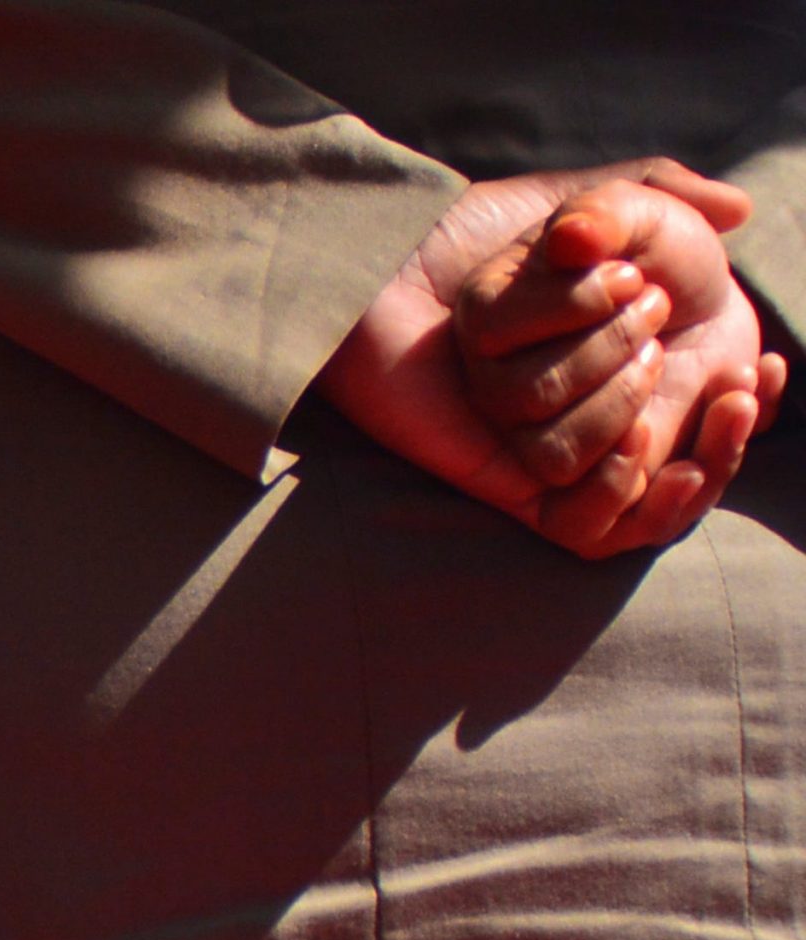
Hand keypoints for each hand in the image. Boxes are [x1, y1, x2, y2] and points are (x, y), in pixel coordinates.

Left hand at [452, 178, 781, 544]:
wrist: (392, 267)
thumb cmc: (481, 231)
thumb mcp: (585, 203)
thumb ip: (655, 197)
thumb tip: (733, 210)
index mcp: (620, 373)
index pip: (708, 427)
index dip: (749, 412)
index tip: (764, 369)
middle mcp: (589, 419)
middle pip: (687, 466)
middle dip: (705, 411)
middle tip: (689, 334)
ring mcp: (548, 453)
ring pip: (630, 472)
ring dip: (640, 401)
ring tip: (640, 337)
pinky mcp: (507, 486)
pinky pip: (582, 527)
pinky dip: (617, 487)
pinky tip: (635, 434)